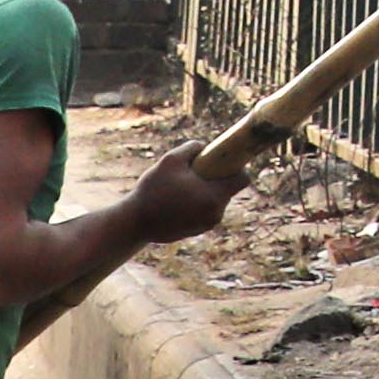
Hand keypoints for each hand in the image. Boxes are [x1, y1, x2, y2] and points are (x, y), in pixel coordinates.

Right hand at [124, 146, 241, 244]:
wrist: (134, 222)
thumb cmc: (153, 190)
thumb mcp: (170, 160)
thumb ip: (192, 148)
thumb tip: (205, 147)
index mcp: (215, 197)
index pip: (244, 178)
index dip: (235, 166)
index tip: (220, 161)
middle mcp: (216, 213)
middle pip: (227, 189)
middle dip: (214, 179)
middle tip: (193, 173)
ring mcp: (207, 224)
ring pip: (215, 200)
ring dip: (204, 191)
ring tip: (180, 187)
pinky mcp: (197, 231)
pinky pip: (204, 211)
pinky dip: (195, 204)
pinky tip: (175, 201)